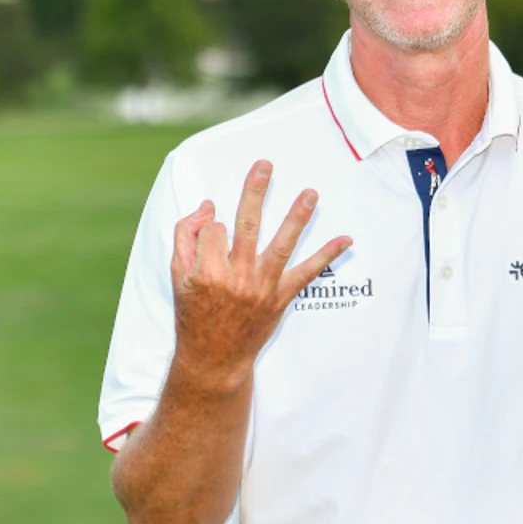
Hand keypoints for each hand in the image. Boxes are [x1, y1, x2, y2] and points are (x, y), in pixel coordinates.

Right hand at [170, 160, 351, 384]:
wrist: (213, 358)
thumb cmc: (193, 312)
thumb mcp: (176, 276)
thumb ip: (184, 236)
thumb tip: (207, 205)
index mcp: (206, 270)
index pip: (215, 229)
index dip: (213, 227)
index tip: (214, 236)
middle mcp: (235, 277)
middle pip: (247, 224)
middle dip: (255, 191)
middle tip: (266, 165)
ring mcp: (260, 287)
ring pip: (281, 244)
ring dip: (298, 217)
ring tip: (311, 192)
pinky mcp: (281, 297)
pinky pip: (307, 273)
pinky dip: (327, 256)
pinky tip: (346, 239)